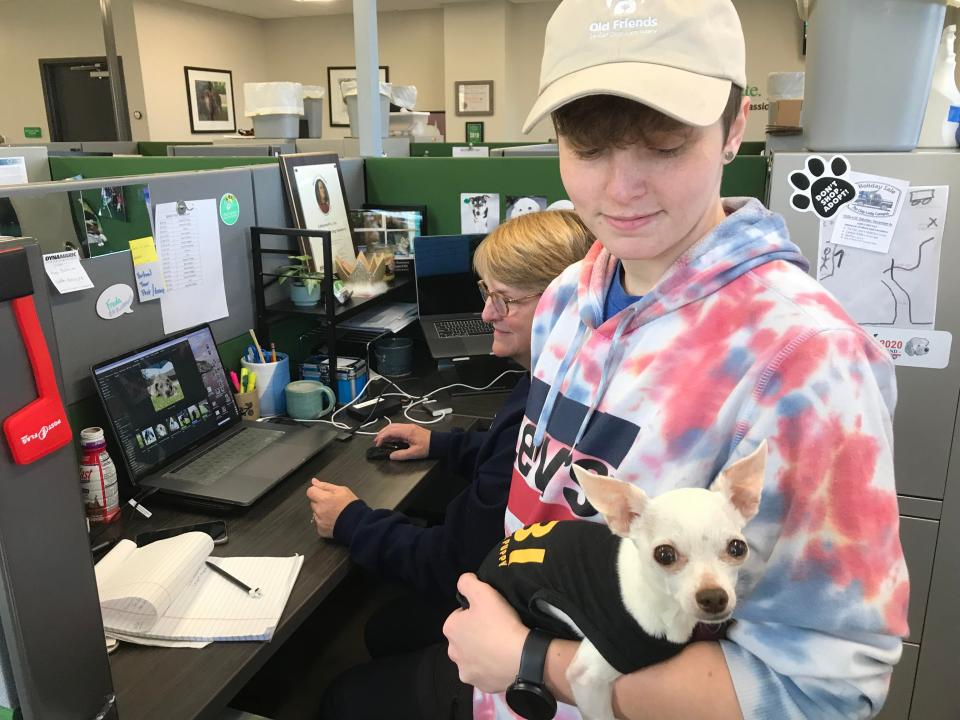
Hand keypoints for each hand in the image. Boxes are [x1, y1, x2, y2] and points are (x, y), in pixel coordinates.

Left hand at [306, 479, 357, 537]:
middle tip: (332, 503)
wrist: (358, 523)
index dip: (316, 491)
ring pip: (315, 513)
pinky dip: (323, 521)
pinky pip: (318, 523)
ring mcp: (319, 521)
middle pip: (313, 502)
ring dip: (321, 511)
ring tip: (334, 512)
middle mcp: (319, 510)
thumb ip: (325, 485)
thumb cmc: (351, 505)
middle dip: (320, 501)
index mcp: (324, 498)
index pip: (310, 491)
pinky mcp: (321, 530)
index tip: (323, 493)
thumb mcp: (341, 490)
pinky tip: (333, 520)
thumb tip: (314, 481)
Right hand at [374, 423, 430, 459]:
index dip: (382, 437)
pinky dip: (391, 433)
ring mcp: (409, 427)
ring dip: (386, 432)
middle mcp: (407, 427)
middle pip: (390, 427)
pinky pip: (398, 429)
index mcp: (407, 431)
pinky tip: (390, 438)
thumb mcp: (414, 453)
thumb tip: (391, 456)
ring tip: (381, 439)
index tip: (378, 443)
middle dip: (381, 433)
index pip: (390, 431)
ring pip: (394, 427)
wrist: (439, 443)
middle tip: (376, 441)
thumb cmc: (429, 446)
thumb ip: (401, 455)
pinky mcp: (411, 430)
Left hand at [443, 573, 527, 692]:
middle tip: (496, 629)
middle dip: (475, 634)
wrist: (521, 658)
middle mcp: (453, 653)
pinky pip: (485, 673)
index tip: (489, 614)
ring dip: (482, 652)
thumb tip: (463, 582)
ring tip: (501, 646)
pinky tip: (503, 661)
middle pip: (464, 638)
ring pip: (473, 657)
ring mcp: (466, 672)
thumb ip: (467, 582)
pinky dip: (492, 668)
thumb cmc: (500, 623)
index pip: (460, 616)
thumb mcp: (484, 592)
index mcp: (450, 629)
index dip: (475, 612)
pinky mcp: (481, 686)